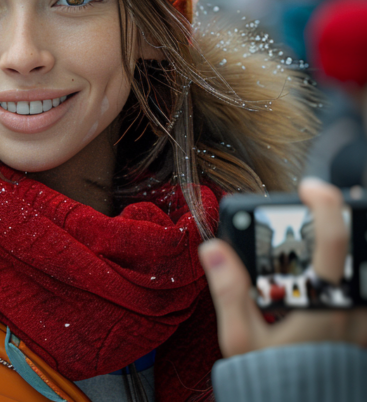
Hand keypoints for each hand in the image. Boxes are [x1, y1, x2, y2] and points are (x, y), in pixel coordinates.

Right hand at [199, 178, 366, 356]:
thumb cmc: (272, 378)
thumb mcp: (241, 338)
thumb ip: (229, 291)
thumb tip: (213, 248)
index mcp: (322, 301)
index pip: (334, 239)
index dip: (325, 204)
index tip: (308, 187)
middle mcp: (351, 306)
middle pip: (363, 246)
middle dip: (348, 216)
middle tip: (326, 203)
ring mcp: (363, 319)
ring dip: (354, 245)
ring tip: (333, 231)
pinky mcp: (364, 331)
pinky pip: (364, 293)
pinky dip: (354, 275)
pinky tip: (335, 275)